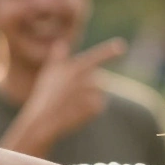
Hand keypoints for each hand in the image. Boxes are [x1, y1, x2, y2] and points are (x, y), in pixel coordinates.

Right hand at [12, 39, 126, 151]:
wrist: (42, 120)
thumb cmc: (43, 97)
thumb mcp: (49, 74)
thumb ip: (58, 59)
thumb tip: (60, 44)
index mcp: (75, 68)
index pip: (95, 57)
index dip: (109, 51)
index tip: (122, 45)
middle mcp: (85, 78)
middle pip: (99, 80)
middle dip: (90, 88)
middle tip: (71, 97)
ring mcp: (90, 93)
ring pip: (99, 94)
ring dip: (89, 99)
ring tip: (72, 105)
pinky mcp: (94, 106)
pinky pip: (98, 107)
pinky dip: (90, 111)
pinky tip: (76, 113)